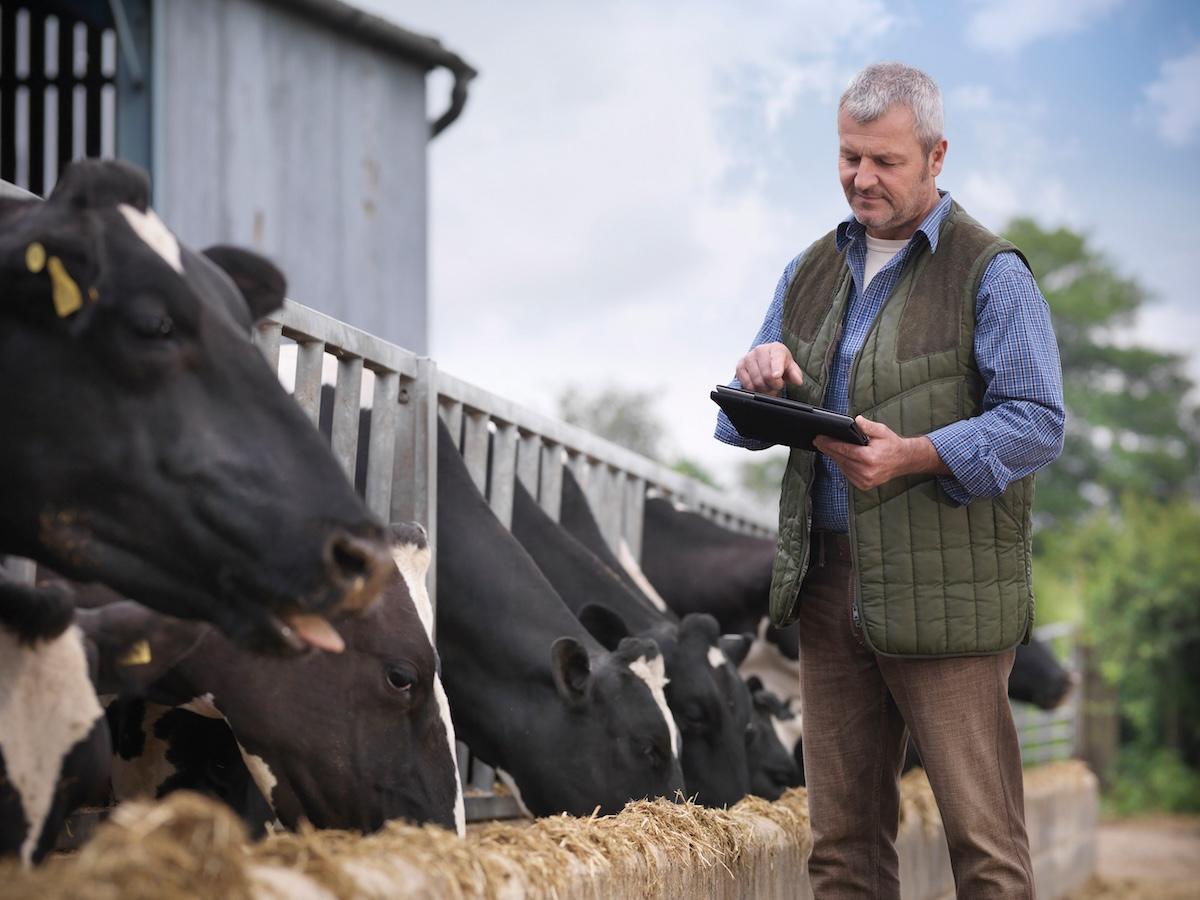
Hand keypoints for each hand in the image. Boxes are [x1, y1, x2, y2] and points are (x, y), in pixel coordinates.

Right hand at [734, 343, 803, 393]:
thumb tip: (797, 380)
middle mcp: (760, 350)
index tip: (776, 375)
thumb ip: (795, 374)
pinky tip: (759, 386)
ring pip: (756, 381)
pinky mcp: (740, 366)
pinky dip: (754, 389)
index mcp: (775, 348)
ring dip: (764, 389)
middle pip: (766, 375)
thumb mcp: (791, 369)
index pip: (776, 358)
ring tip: (768, 386)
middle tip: (777, 386)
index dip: (776, 368)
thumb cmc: (780, 364)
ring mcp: (748, 358)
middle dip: (774, 385)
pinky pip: (746, 384)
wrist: (767, 361)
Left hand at [813, 416, 948, 490]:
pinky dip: (842, 466)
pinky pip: (848, 474)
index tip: (819, 438)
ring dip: (834, 458)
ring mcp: (865, 480)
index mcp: (870, 458)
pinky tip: (839, 457)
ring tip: (826, 448)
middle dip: (828, 449)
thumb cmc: (892, 445)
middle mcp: (866, 471)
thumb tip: (856, 421)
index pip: (844, 450)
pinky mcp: (864, 485)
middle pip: (840, 459)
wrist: (903, 461)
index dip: (829, 444)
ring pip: (842, 467)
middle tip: (818, 441)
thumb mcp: (882, 431)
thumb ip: (867, 426)